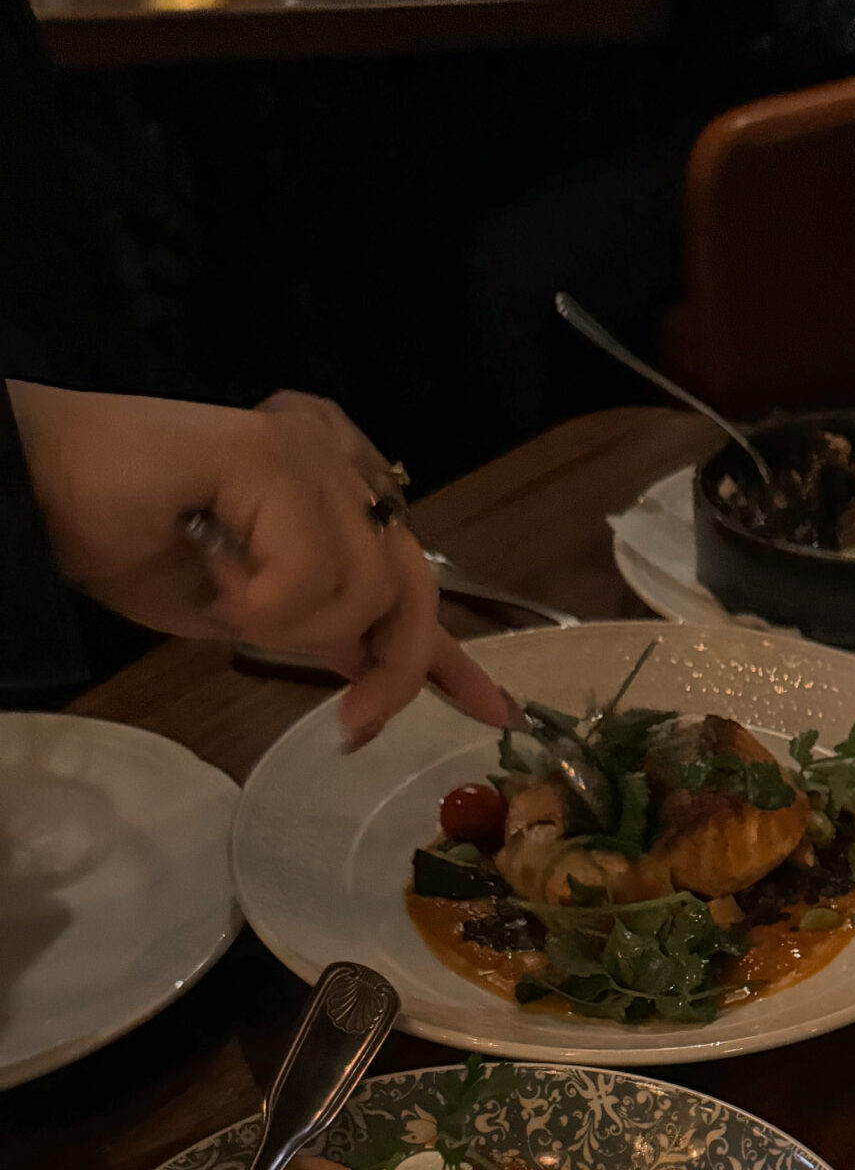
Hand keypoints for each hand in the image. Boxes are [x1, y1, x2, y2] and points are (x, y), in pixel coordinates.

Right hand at [6, 382, 513, 745]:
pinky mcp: (279, 451)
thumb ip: (322, 631)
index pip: (412, 580)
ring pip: (364, 591)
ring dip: (291, 627)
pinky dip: (263, 601)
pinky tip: (210, 565)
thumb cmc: (126, 538)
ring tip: (224, 595)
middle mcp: (337, 456)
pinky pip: (312, 574)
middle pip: (412, 589)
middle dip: (390, 670)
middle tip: (348, 722)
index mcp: (333, 490)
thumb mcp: (249, 612)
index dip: (450, 653)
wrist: (44, 492)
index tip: (495, 711)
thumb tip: (377, 670)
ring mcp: (312, 447)